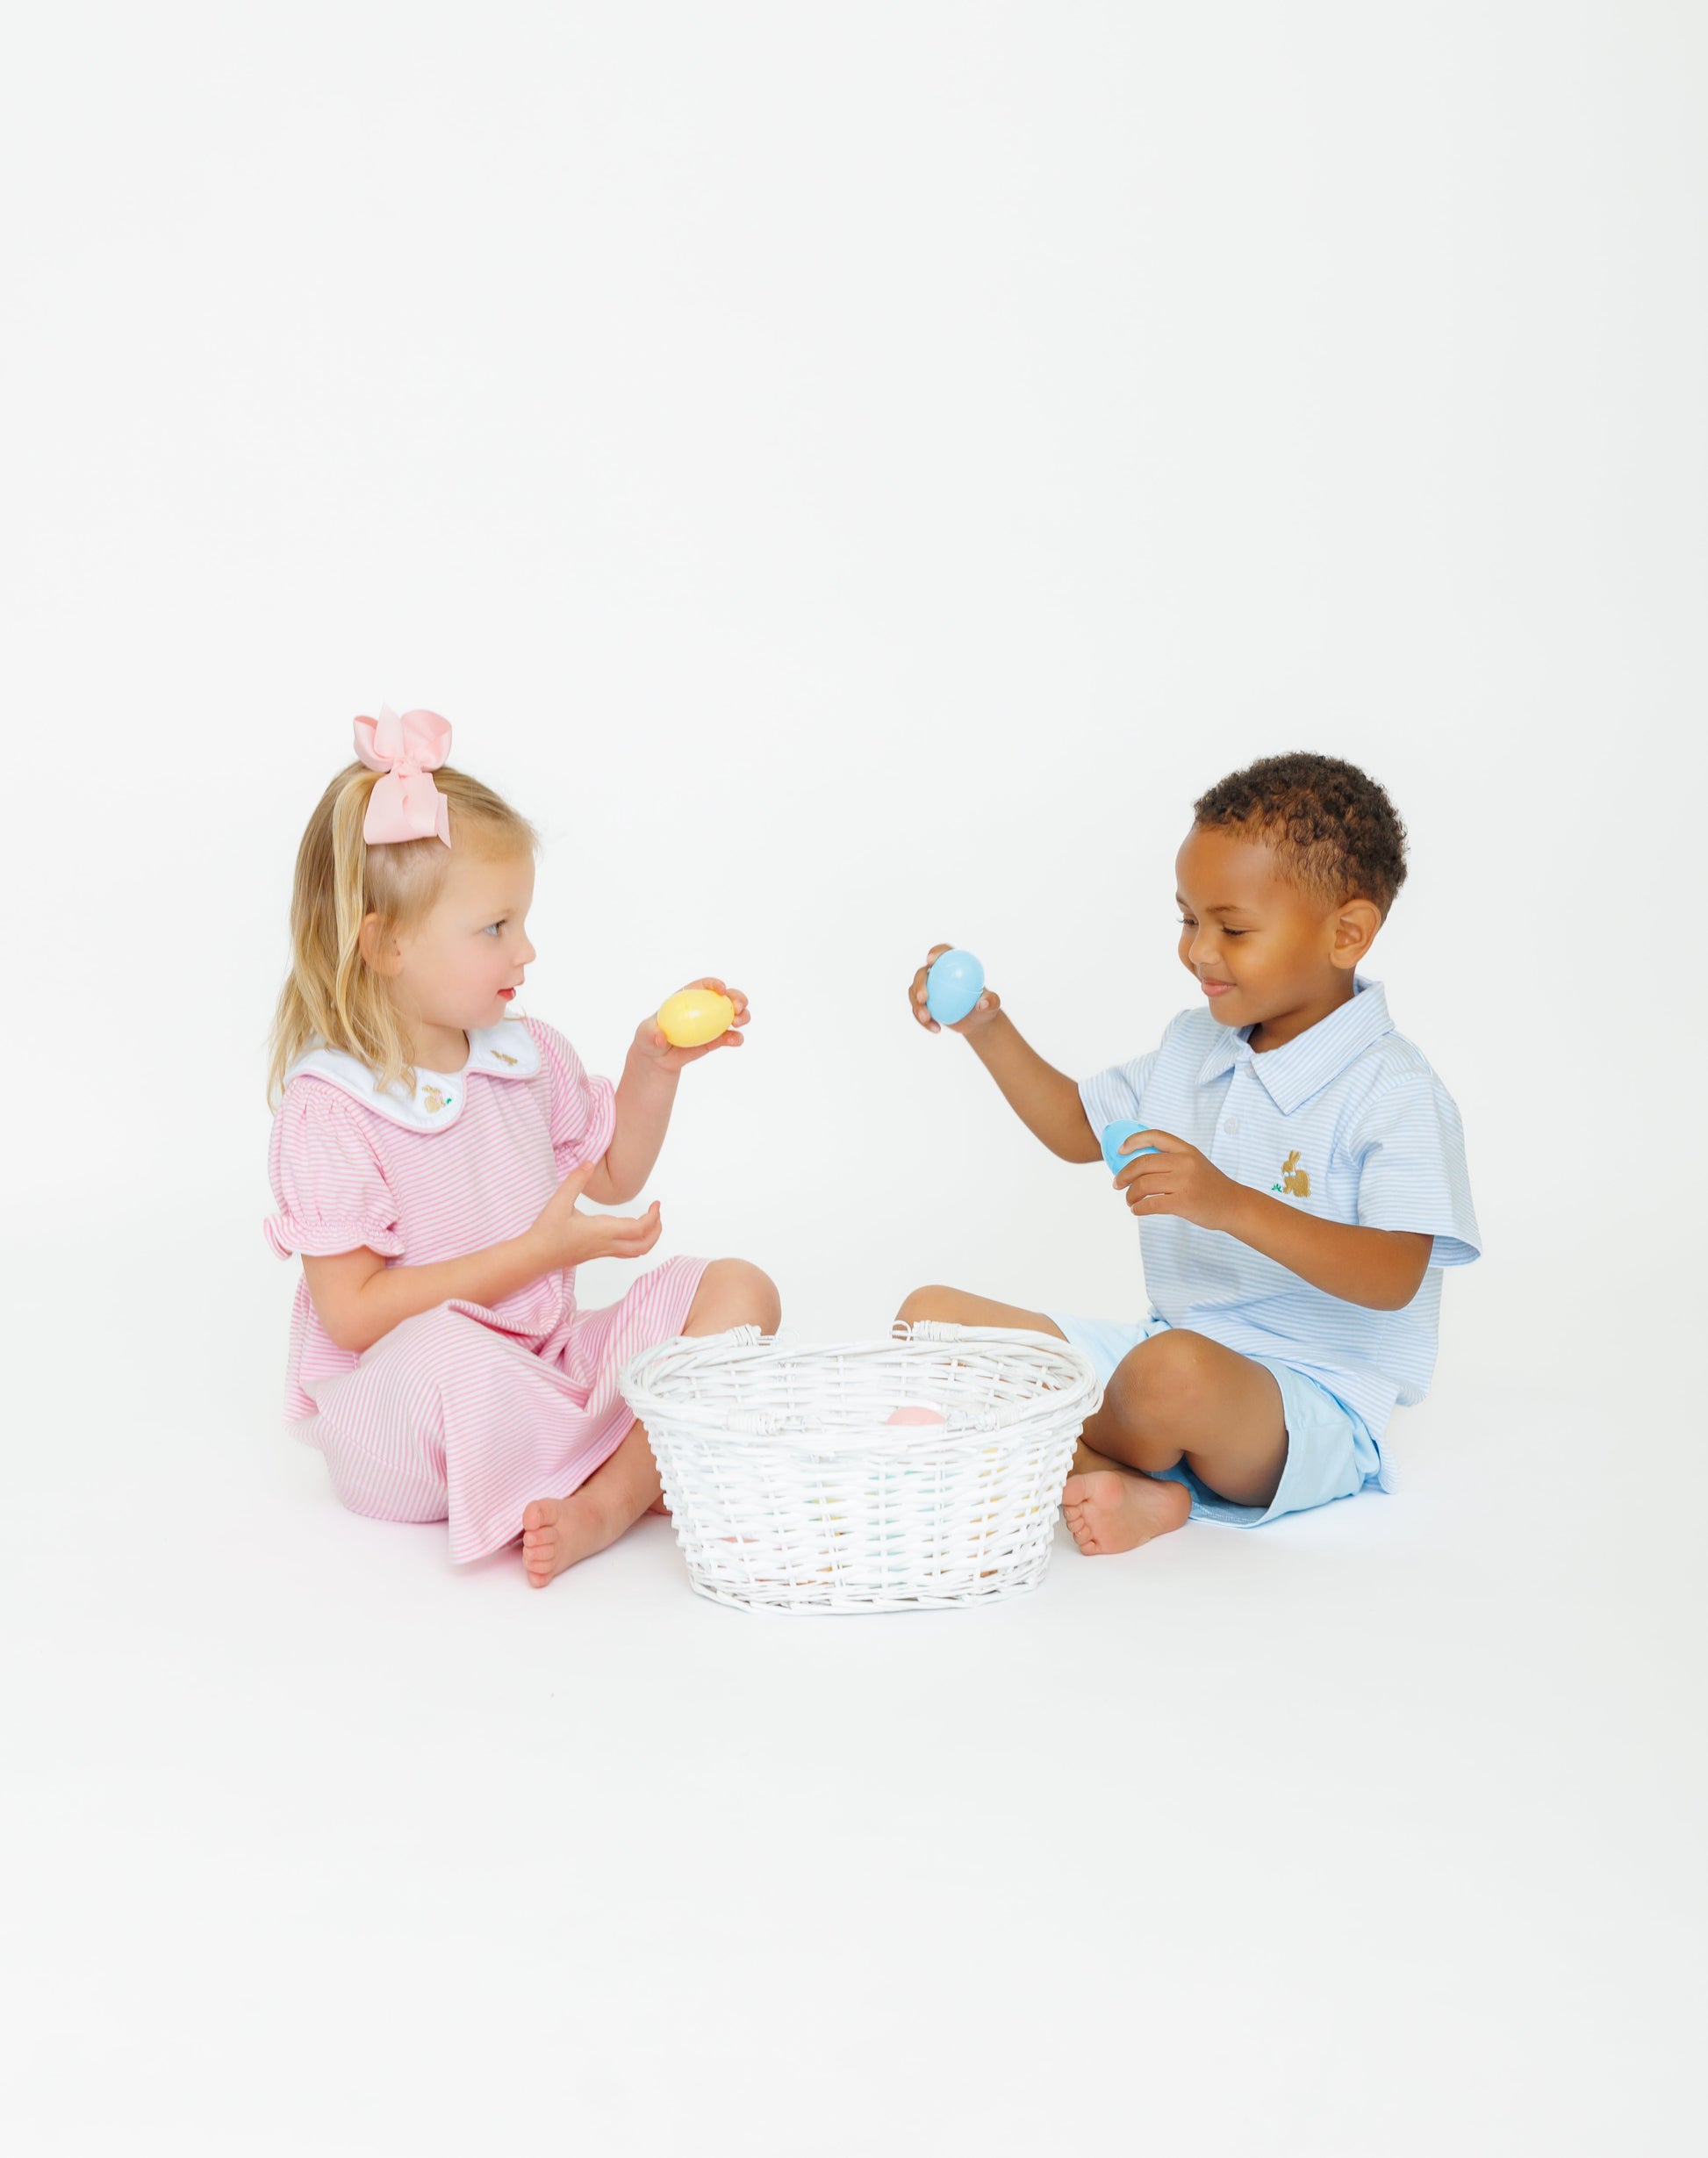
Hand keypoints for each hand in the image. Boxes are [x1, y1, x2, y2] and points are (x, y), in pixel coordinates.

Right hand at [528, 1163, 664, 1270]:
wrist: (535, 1256)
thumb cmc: (546, 1231)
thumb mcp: (559, 1202)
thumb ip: (575, 1181)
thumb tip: (589, 1163)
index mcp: (602, 1231)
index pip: (639, 1229)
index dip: (652, 1217)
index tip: (656, 1204)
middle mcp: (606, 1244)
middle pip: (644, 1246)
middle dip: (656, 1230)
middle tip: (656, 1212)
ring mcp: (602, 1251)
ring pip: (635, 1252)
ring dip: (648, 1238)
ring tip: (649, 1220)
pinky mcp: (596, 1254)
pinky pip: (625, 1251)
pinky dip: (636, 1241)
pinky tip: (629, 1229)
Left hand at [635, 977, 750, 1071]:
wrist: (658, 1058)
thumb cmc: (650, 1038)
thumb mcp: (645, 1034)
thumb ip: (651, 1033)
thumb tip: (661, 1037)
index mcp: (689, 998)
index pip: (704, 985)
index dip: (715, 984)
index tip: (722, 990)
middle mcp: (705, 1008)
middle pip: (727, 997)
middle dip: (737, 998)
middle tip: (738, 1008)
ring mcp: (713, 1024)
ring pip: (734, 1015)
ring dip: (743, 1016)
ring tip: (738, 1023)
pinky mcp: (717, 1040)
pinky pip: (730, 1037)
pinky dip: (736, 1037)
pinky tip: (736, 1041)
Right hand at [909, 943, 1000, 1034]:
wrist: (977, 1021)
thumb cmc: (985, 1007)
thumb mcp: (993, 1004)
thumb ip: (991, 1001)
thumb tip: (983, 1003)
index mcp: (952, 965)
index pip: (942, 953)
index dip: (934, 953)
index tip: (931, 962)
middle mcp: (936, 974)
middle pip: (922, 974)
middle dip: (919, 984)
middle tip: (924, 998)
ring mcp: (927, 989)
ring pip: (914, 993)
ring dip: (917, 1006)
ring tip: (926, 1018)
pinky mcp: (923, 1004)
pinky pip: (917, 1010)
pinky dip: (923, 1020)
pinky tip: (935, 1028)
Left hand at [1113, 1127, 1244, 1233]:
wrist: (1234, 1205)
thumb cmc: (1210, 1186)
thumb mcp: (1194, 1163)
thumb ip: (1172, 1159)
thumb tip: (1137, 1165)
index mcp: (1186, 1150)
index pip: (1155, 1136)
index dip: (1133, 1141)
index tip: (1120, 1151)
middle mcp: (1185, 1162)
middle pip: (1142, 1163)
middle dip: (1124, 1175)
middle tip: (1117, 1184)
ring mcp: (1184, 1182)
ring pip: (1143, 1184)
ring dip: (1130, 1195)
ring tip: (1130, 1201)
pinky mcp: (1183, 1202)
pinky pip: (1151, 1204)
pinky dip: (1139, 1208)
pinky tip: (1137, 1210)